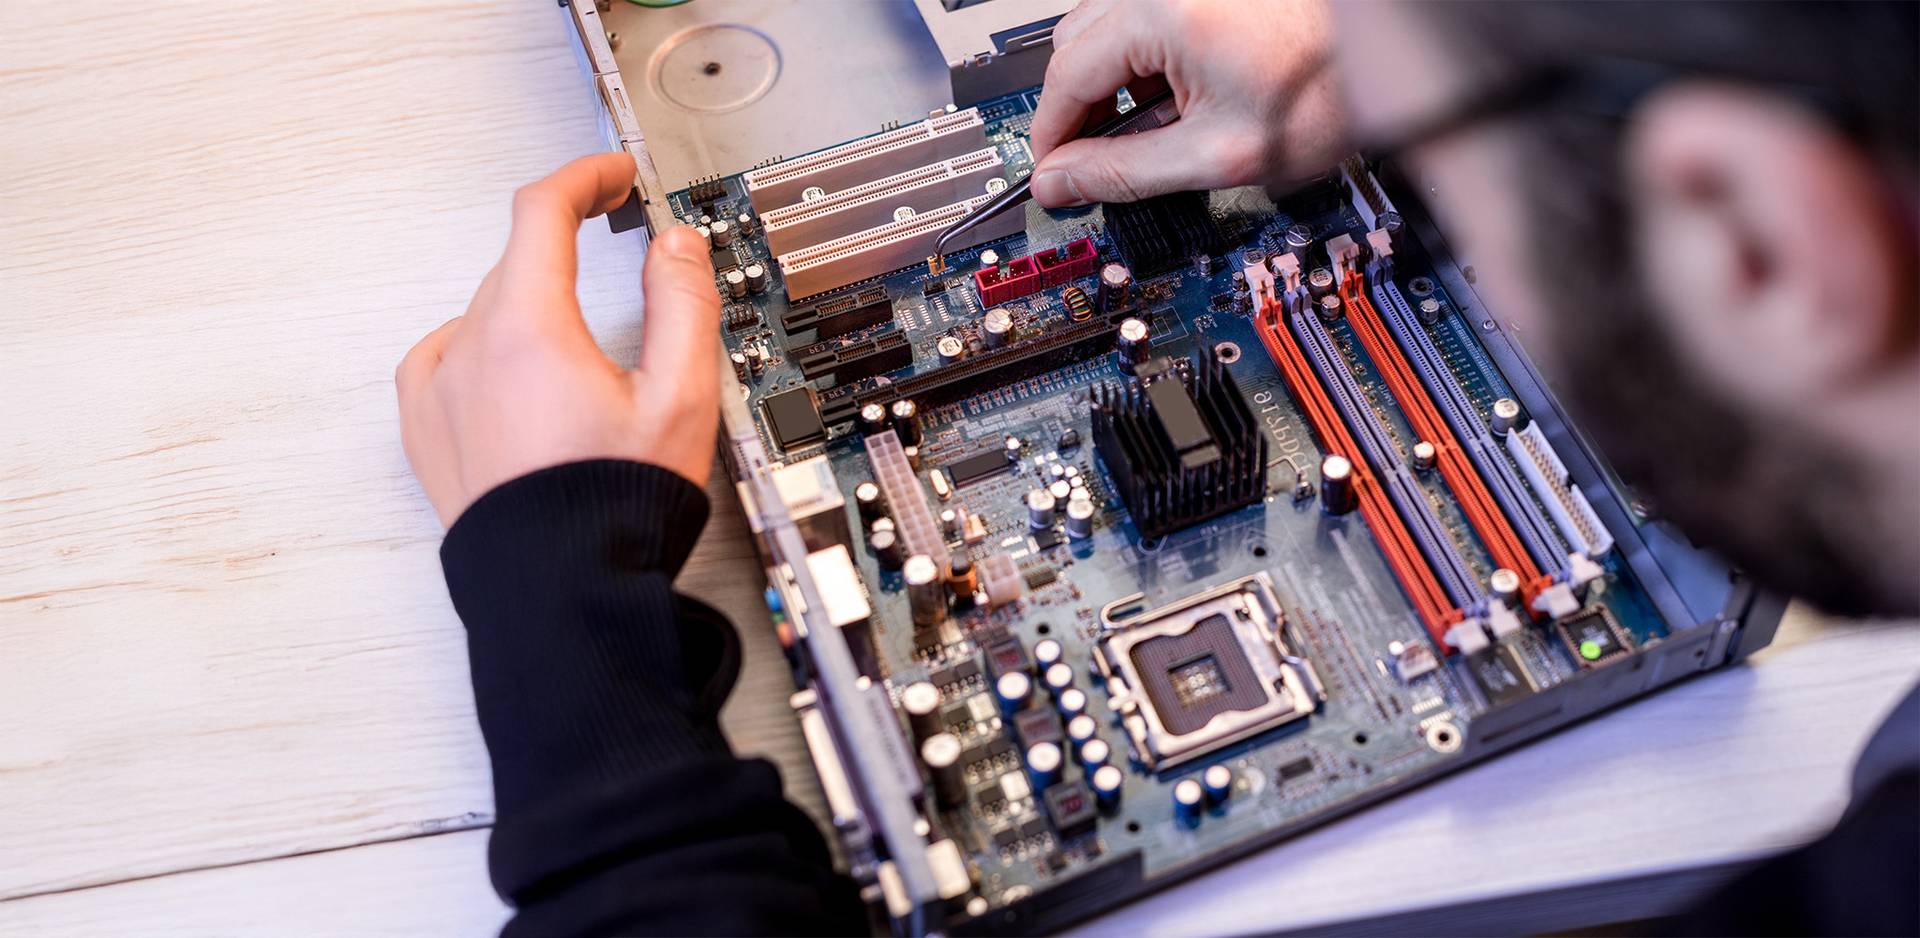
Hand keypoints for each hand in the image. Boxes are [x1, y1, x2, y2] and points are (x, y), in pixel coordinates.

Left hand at [397, 152, 721, 527]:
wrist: (560, 592)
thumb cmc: (614, 507)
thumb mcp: (680, 397)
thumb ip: (682, 304)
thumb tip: (675, 247)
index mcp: (531, 331)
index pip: (542, 211)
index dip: (583, 178)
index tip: (611, 177)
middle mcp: (471, 351)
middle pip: (519, 261)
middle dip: (566, 242)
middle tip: (612, 243)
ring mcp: (439, 391)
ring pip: (485, 311)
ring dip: (529, 301)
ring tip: (575, 335)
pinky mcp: (425, 430)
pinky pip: (445, 357)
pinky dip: (481, 345)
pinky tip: (511, 369)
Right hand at [1028, 0, 1347, 206]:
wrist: (1395, 56)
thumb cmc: (1330, 92)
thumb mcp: (1218, 156)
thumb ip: (1125, 173)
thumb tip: (1062, 183)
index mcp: (1161, 12)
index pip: (1066, 76)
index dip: (1051, 136)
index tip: (1052, 176)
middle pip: (1076, 45)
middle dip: (1081, 107)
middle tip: (1099, 162)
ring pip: (1106, 27)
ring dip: (1113, 81)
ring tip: (1157, 127)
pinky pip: (1146, 14)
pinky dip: (1146, 57)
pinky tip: (1180, 94)